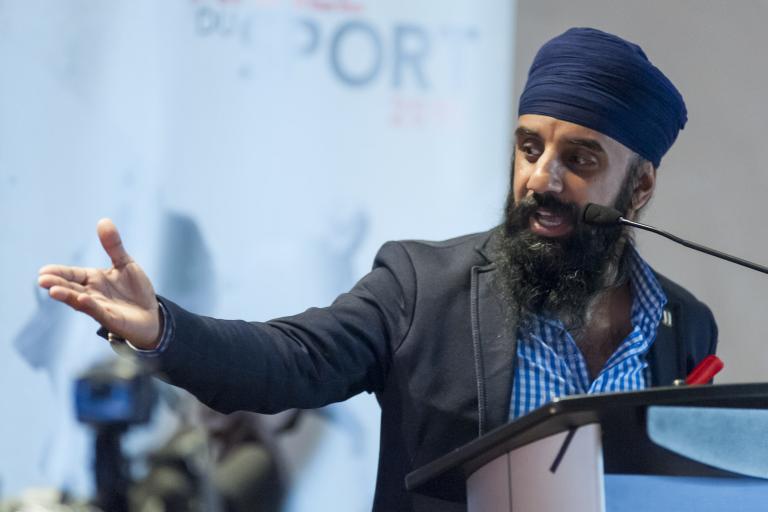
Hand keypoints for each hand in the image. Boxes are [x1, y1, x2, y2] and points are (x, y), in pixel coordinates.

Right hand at [38, 219, 161, 348]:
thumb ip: (114, 246)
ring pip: (80, 301)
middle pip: (71, 288)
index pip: (72, 274)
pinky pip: (99, 312)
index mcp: (93, 279)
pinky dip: (91, 306)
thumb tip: (103, 220)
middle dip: (57, 284)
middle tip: (42, 280)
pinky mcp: (112, 319)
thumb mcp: (125, 264)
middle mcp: (92, 294)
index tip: (43, 270)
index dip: (59, 272)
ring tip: (53, 291)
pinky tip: (83, 300)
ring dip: (68, 296)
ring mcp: (100, 307)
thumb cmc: (134, 290)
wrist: (151, 314)